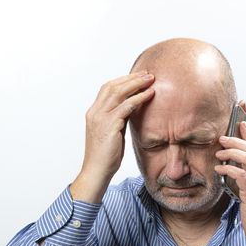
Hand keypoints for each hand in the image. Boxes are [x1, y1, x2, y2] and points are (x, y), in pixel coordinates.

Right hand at [71, 71, 154, 202]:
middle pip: (113, 86)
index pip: (107, 88)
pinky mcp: (109, 125)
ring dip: (136, 83)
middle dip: (131, 78)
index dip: (123, 80)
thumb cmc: (106, 155)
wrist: (97, 171)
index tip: (137, 77)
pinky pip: (126, 106)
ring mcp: (100, 117)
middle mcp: (95, 112)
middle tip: (147, 74)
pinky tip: (150, 94)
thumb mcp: (112, 133)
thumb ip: (118, 119)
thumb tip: (131, 109)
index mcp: (94, 113)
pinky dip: (139, 98)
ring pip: (119, 92)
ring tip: (151, 79)